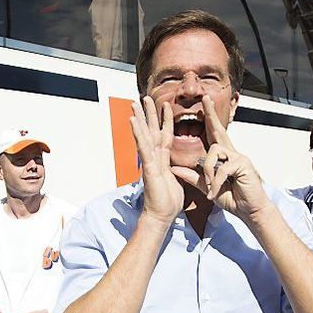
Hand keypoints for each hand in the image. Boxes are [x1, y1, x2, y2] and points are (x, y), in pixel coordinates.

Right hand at [130, 96, 183, 224]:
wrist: (162, 215)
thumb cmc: (168, 201)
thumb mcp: (177, 180)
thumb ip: (177, 170)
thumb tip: (180, 166)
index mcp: (162, 160)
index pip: (163, 135)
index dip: (164, 120)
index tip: (165, 105)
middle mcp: (154, 158)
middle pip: (151, 130)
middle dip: (148, 114)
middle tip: (144, 97)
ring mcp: (149, 161)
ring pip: (144, 135)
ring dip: (140, 118)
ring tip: (135, 103)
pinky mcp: (148, 167)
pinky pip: (143, 147)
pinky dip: (138, 133)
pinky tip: (133, 121)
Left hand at [171, 94, 270, 220]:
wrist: (250, 211)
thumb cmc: (233, 198)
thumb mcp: (208, 187)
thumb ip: (193, 177)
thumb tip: (174, 168)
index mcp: (223, 157)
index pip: (213, 135)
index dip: (208, 120)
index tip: (203, 105)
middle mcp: (232, 153)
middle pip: (219, 130)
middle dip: (211, 114)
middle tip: (205, 98)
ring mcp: (239, 157)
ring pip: (214, 151)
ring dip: (208, 171)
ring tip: (210, 188)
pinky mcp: (243, 164)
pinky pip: (222, 168)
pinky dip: (216, 181)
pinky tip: (214, 193)